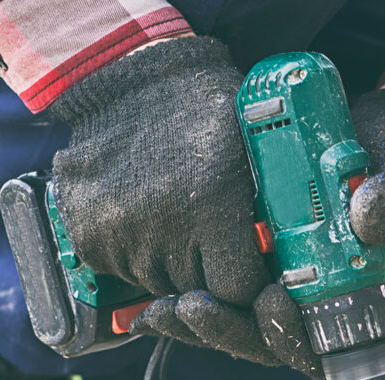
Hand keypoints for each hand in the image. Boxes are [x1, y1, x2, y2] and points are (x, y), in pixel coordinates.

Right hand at [50, 36, 267, 304]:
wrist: (130, 82)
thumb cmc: (204, 113)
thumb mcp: (253, 152)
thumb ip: (271, 212)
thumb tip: (294, 259)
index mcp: (210, 211)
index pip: (237, 291)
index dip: (246, 280)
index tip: (247, 261)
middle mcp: (161, 233)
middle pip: (198, 292)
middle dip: (209, 270)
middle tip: (208, 229)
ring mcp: (120, 240)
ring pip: (160, 284)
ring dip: (171, 262)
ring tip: (174, 213)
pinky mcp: (90, 241)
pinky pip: (124, 271)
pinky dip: (137, 252)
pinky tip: (145, 213)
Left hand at [131, 84, 384, 378]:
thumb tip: (368, 219)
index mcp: (365, 296)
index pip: (324, 345)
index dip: (292, 337)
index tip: (269, 301)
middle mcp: (322, 299)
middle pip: (269, 341)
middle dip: (228, 331)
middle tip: (189, 307)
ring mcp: (289, 279)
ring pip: (239, 321)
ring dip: (200, 322)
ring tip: (160, 308)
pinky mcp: (260, 256)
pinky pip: (222, 289)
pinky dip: (188, 292)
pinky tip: (147, 300)